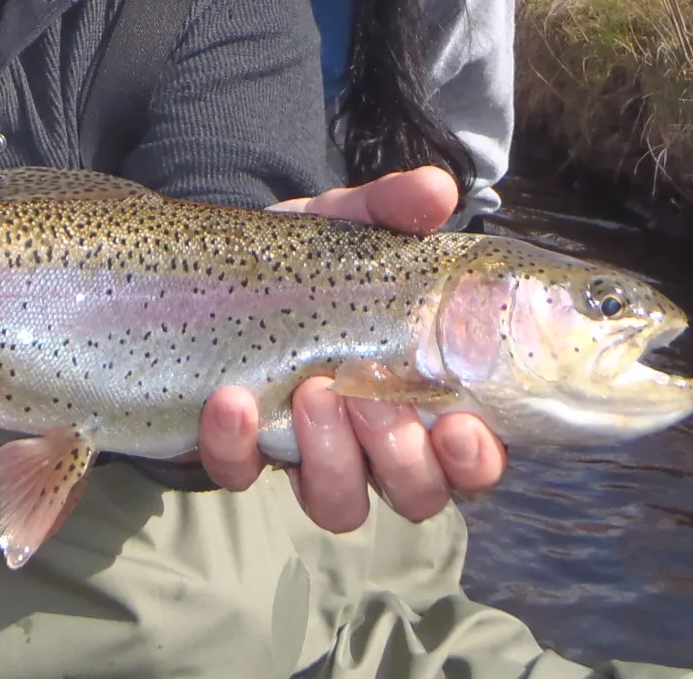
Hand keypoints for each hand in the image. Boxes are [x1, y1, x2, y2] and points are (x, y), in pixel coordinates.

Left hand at [197, 165, 507, 531]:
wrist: (216, 267)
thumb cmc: (308, 258)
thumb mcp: (348, 226)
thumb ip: (392, 208)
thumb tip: (436, 189)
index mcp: (423, 396)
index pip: (473, 456)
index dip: (476, 459)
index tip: (461, 427)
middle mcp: (375, 443)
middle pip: (416, 492)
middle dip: (399, 453)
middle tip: (368, 394)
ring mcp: (306, 456)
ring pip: (340, 503)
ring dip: (331, 458)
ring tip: (311, 392)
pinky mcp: (238, 454)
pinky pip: (241, 474)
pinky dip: (236, 445)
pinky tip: (230, 399)